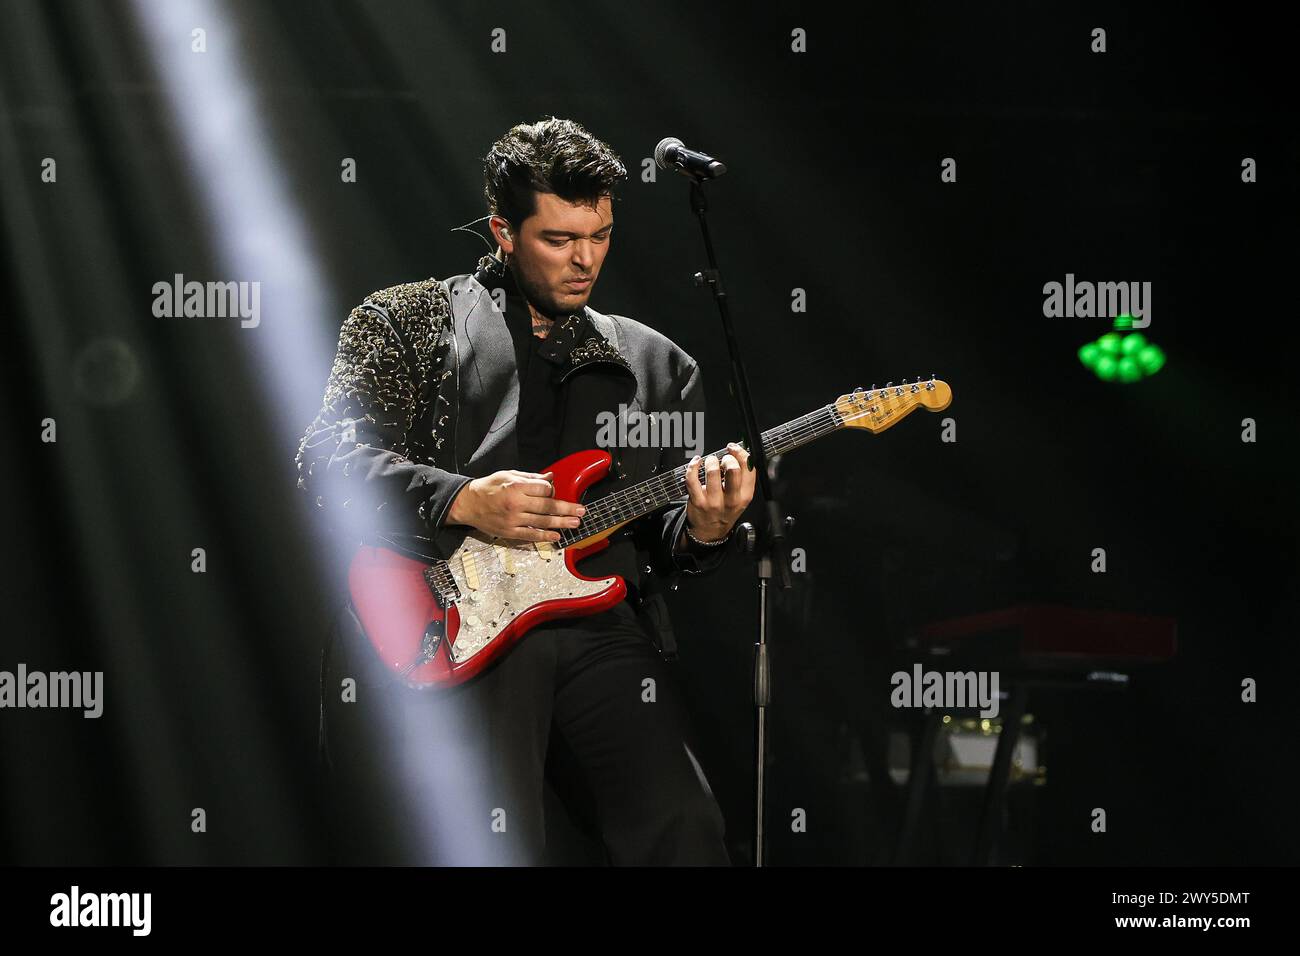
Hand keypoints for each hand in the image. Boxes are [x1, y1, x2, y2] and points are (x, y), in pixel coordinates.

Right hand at [446, 470, 585, 542]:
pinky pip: (531, 535)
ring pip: (543, 522)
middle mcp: (516, 503)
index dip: (552, 490)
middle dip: (567, 508)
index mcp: (516, 487)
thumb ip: (531, 477)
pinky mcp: (510, 532)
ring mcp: (513, 519)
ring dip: (561, 523)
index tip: (554, 491)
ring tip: (575, 523)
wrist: (467, 504)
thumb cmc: (488, 487)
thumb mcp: (508, 475)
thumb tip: (551, 478)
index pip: (543, 489)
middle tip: (581, 511)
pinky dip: (545, 536)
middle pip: (547, 506)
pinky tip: (556, 536)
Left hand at [683, 442, 756, 541]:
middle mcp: (731, 499)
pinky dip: (693, 466)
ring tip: (710, 461)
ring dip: (711, 460)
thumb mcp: (741, 498)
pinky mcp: (697, 501)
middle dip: (728, 458)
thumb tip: (738, 452)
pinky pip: (692, 478)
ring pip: (712, 471)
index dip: (741, 453)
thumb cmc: (725, 510)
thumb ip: (743, 478)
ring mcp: (713, 501)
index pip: (749, 469)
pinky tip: (696, 462)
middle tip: (723, 459)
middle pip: (733, 470)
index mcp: (745, 496)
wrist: (710, 532)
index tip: (734, 448)